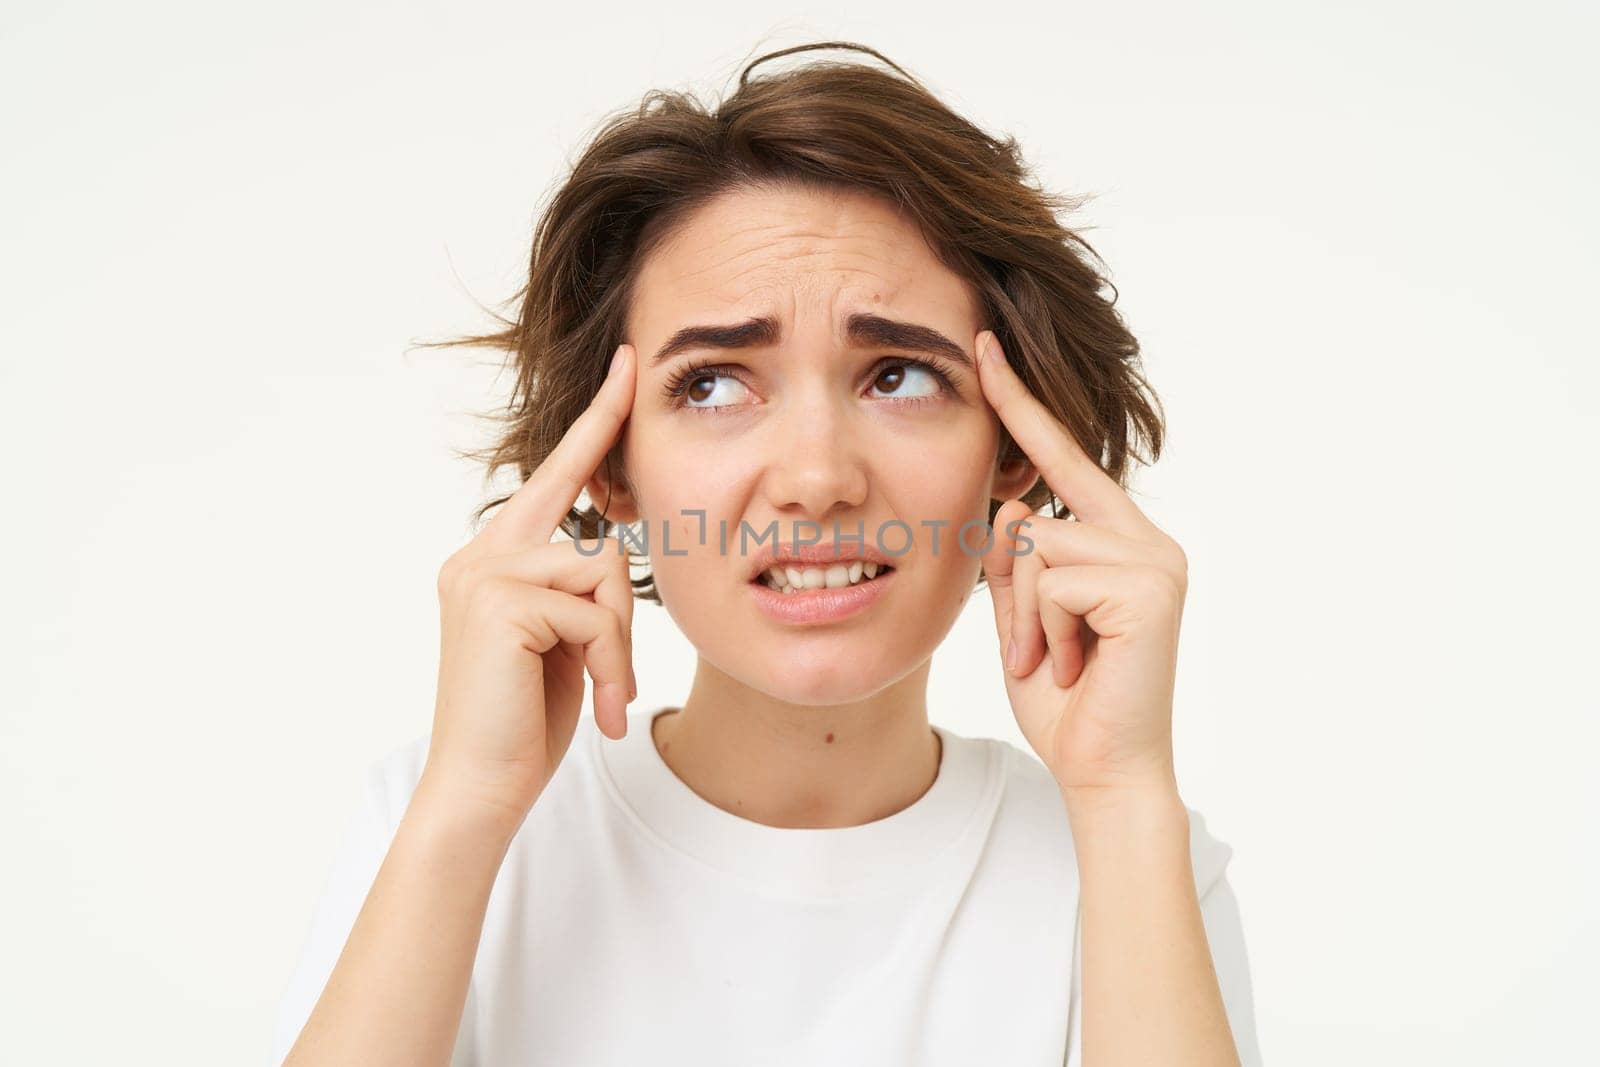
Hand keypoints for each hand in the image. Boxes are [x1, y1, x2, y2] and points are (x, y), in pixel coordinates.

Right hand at [422, 343, 638, 831]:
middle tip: (609, 682)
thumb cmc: (526, 722)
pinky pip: (594, 612)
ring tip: (599, 699)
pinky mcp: (498, 598)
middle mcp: (480, 555)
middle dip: (619, 618)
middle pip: (600, 544)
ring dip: (618, 648)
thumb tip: (611, 551)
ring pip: (605, 577)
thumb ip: (577, 589)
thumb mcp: (563, 643)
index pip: (557, 477)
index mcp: (494, 559)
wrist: (482, 788)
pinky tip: (594, 708)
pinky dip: (610, 664)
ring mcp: (483, 571)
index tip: (628, 366)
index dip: (597, 421)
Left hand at [975, 331, 1189, 796]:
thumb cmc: (1063, 697)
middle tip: (1043, 654)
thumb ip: (1016, 558)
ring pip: (1036, 546)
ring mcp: (1154, 560)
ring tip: (1062, 661)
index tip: (984, 345)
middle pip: (1032, 516)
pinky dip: (1045, 630)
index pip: (1059, 460)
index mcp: (1119, 539)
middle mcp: (1146, 540)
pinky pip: (1053, 580)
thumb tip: (1015, 502)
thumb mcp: (1021, 616)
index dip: (1021, 404)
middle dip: (1014, 592)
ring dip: (1028, 618)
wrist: (1101, 768)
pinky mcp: (1150, 586)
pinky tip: (1077, 664)